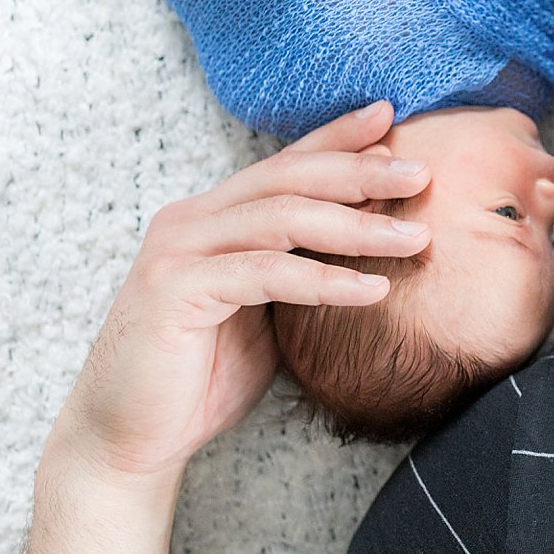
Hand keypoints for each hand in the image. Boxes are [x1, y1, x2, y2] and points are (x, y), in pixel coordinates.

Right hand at [49, 100, 430, 480]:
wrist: (132, 437)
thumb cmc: (203, 378)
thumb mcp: (269, 314)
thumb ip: (303, 272)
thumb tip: (373, 242)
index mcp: (213, 218)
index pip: (284, 164)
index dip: (336, 136)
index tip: (390, 116)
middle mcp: (191, 221)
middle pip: (288, 178)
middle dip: (360, 170)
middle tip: (422, 172)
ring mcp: (179, 251)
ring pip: (282, 218)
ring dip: (357, 225)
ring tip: (416, 237)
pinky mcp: (176, 290)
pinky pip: (267, 274)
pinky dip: (325, 280)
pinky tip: (373, 289)